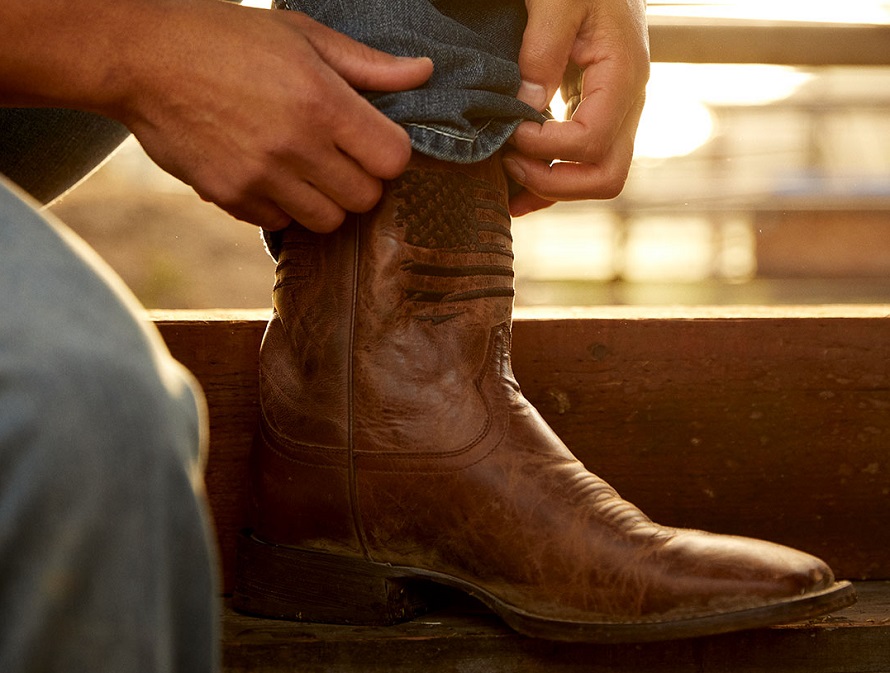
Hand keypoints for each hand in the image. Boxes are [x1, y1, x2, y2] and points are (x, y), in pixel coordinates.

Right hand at [121, 1, 432, 231]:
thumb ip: (367, 65)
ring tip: (304, 167)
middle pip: (365, 198)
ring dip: (325, 199)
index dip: (389, 152)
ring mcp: (261, 178)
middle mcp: (296, 147)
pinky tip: (267, 174)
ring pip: (327, 221)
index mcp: (322, 103)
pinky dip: (283, 207)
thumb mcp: (301, 36)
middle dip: (361, 179)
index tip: (372, 139)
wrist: (141, 58)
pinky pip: (280, 224)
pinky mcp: (231, 198)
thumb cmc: (225, 37)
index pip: (393, 160)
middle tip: (339, 155)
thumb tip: (423, 73)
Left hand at [504, 0, 648, 216]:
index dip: (546, 147)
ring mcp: (616, 113)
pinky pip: (583, 163)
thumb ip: (542, 49)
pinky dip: (550, 180)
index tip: (511, 130)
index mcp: (622, 75)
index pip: (591, 142)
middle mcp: (628, 103)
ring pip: (597, 178)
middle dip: (554, 183)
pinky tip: (515, 185)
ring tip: (504, 176)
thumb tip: (527, 105)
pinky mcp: (598, 114)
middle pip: (606, 177)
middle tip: (509, 165)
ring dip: (550, 188)